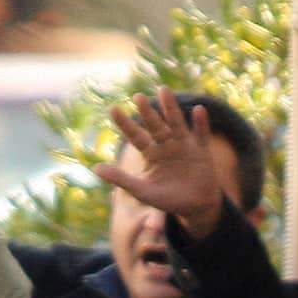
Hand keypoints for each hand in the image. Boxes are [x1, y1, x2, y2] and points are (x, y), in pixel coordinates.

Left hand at [95, 88, 227, 238]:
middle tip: (137, 97)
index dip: (125, 124)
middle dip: (147, 112)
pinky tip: (198, 110)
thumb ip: (120, 179)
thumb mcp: (141, 191)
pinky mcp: (202, 150)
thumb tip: (95, 168)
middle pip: (155, 126)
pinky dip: (200, 123)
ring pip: (176, 123)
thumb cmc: (167, 199)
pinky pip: (201, 134)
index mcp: (151, 153)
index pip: (135, 136)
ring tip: (163, 90)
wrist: (194, 206)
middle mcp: (166, 145)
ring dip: (170, 108)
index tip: (112, 109)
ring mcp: (185, 145)